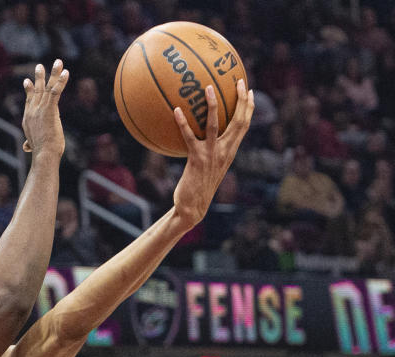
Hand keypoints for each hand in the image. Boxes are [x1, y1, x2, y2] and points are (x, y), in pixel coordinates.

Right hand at [21, 59, 68, 157]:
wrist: (44, 154)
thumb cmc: (41, 152)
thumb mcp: (34, 145)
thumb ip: (29, 143)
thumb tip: (26, 147)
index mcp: (28, 119)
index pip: (29, 101)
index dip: (29, 90)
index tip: (27, 81)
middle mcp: (32, 111)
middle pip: (37, 90)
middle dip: (39, 77)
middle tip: (39, 66)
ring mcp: (40, 110)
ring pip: (47, 87)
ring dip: (53, 73)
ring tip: (58, 62)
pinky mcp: (49, 110)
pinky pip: (55, 92)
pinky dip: (61, 81)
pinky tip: (66, 72)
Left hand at [173, 79, 253, 226]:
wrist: (193, 207)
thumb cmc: (197, 187)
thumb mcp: (207, 166)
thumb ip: (209, 151)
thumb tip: (200, 136)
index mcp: (230, 151)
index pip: (244, 125)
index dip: (249, 107)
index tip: (249, 91)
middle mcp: (225, 151)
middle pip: (239, 121)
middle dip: (241, 100)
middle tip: (240, 80)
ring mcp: (212, 154)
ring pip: (216, 125)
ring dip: (213, 105)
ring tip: (208, 87)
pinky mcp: (197, 159)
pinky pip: (189, 137)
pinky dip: (183, 123)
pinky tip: (176, 110)